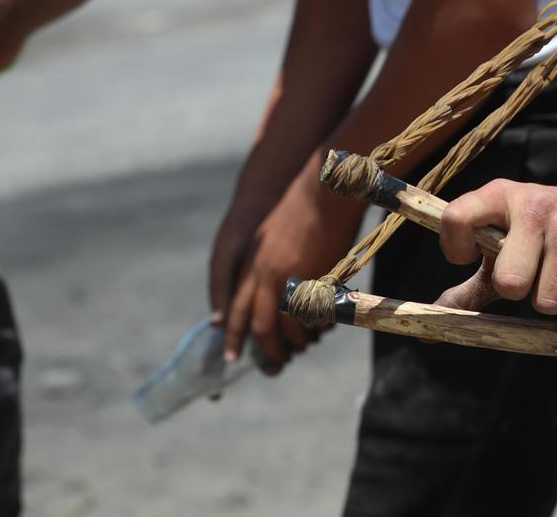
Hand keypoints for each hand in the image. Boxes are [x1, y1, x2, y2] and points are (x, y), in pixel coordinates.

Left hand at [208, 179, 360, 375]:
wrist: (324, 195)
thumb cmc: (295, 212)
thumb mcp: (264, 240)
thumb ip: (257, 270)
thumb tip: (256, 299)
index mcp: (253, 268)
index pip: (237, 312)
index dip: (234, 337)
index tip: (231, 357)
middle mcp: (270, 278)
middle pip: (264, 327)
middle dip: (270, 350)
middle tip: (277, 363)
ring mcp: (297, 280)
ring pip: (293, 326)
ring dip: (299, 342)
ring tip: (305, 345)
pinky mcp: (323, 281)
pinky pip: (318, 315)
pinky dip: (321, 326)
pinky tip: (324, 326)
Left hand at [438, 179, 556, 325]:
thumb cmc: (546, 233)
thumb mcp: (505, 242)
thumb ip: (471, 283)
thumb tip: (438, 316)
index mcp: (501, 196)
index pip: (456, 219)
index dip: (456, 248)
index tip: (471, 256)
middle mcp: (535, 207)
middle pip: (509, 283)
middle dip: (518, 291)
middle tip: (532, 275)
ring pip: (545, 302)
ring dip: (552, 302)